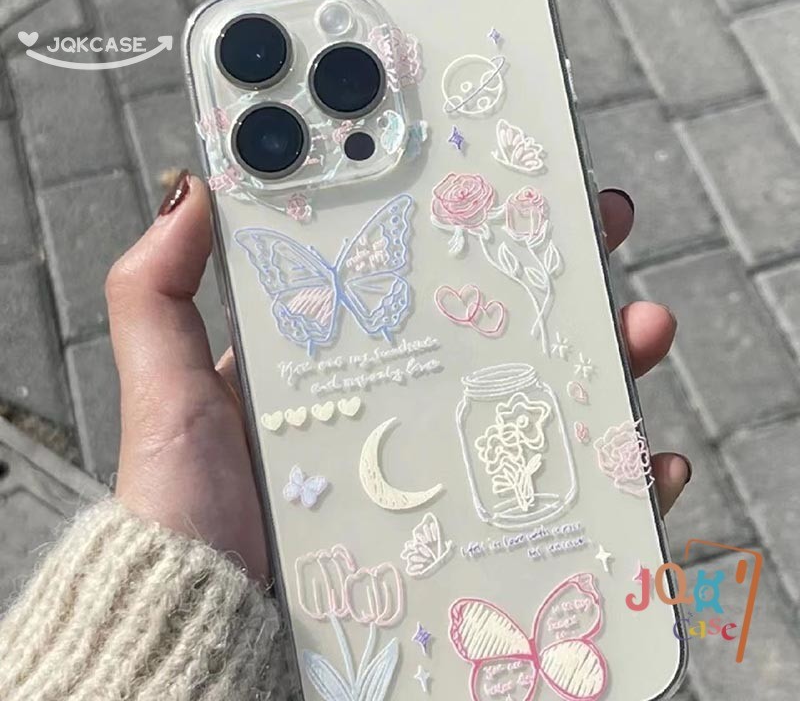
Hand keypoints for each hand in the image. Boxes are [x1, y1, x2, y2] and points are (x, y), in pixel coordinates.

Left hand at [107, 173, 689, 578]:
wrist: (223, 639)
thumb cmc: (193, 518)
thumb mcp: (170, 393)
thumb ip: (160, 294)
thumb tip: (191, 189)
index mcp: (342, 365)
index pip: (413, 278)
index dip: (463, 225)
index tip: (505, 176)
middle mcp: (401, 408)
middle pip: (497, 328)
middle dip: (556, 272)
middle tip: (597, 221)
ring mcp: (446, 471)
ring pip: (545, 399)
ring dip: (606, 356)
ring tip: (642, 324)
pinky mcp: (477, 536)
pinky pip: (563, 496)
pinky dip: (614, 474)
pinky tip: (645, 455)